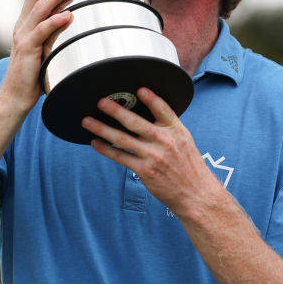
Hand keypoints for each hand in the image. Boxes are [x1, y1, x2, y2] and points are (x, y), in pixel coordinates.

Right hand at [0, 0, 78, 110]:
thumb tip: (71, 16)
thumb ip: (54, 32)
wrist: (16, 96)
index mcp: (26, 24)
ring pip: (40, 9)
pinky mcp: (27, 49)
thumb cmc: (32, 74)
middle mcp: (22, 26)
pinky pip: (42, 31)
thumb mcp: (45, 47)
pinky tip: (69, 16)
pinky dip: (55, 21)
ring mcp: (23, 36)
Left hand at [82, 88, 222, 217]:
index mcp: (176, 131)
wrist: (195, 194)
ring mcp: (153, 156)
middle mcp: (164, 141)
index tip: (140, 89)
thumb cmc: (188, 166)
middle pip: (135, 122)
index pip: (163, 109)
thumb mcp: (185, 140)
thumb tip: (147, 112)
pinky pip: (120, 157)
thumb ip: (168, 126)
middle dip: (116, 111)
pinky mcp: (144, 171)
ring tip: (87, 121)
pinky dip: (105, 149)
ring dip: (102, 129)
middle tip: (101, 102)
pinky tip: (95, 142)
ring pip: (122, 139)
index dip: (151, 98)